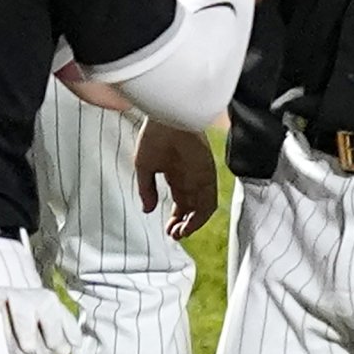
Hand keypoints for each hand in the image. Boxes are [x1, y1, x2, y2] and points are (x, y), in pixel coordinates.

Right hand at [133, 120, 219, 238]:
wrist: (166, 117)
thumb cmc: (154, 135)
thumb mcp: (144, 167)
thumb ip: (146, 189)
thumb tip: (147, 209)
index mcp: (176, 174)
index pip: (180, 202)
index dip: (175, 218)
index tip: (167, 230)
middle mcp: (190, 178)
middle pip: (193, 208)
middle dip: (184, 225)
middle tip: (174, 235)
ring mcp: (200, 176)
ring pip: (203, 208)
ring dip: (194, 224)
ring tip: (181, 234)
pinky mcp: (207, 174)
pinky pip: (210, 200)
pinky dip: (201, 216)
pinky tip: (190, 225)